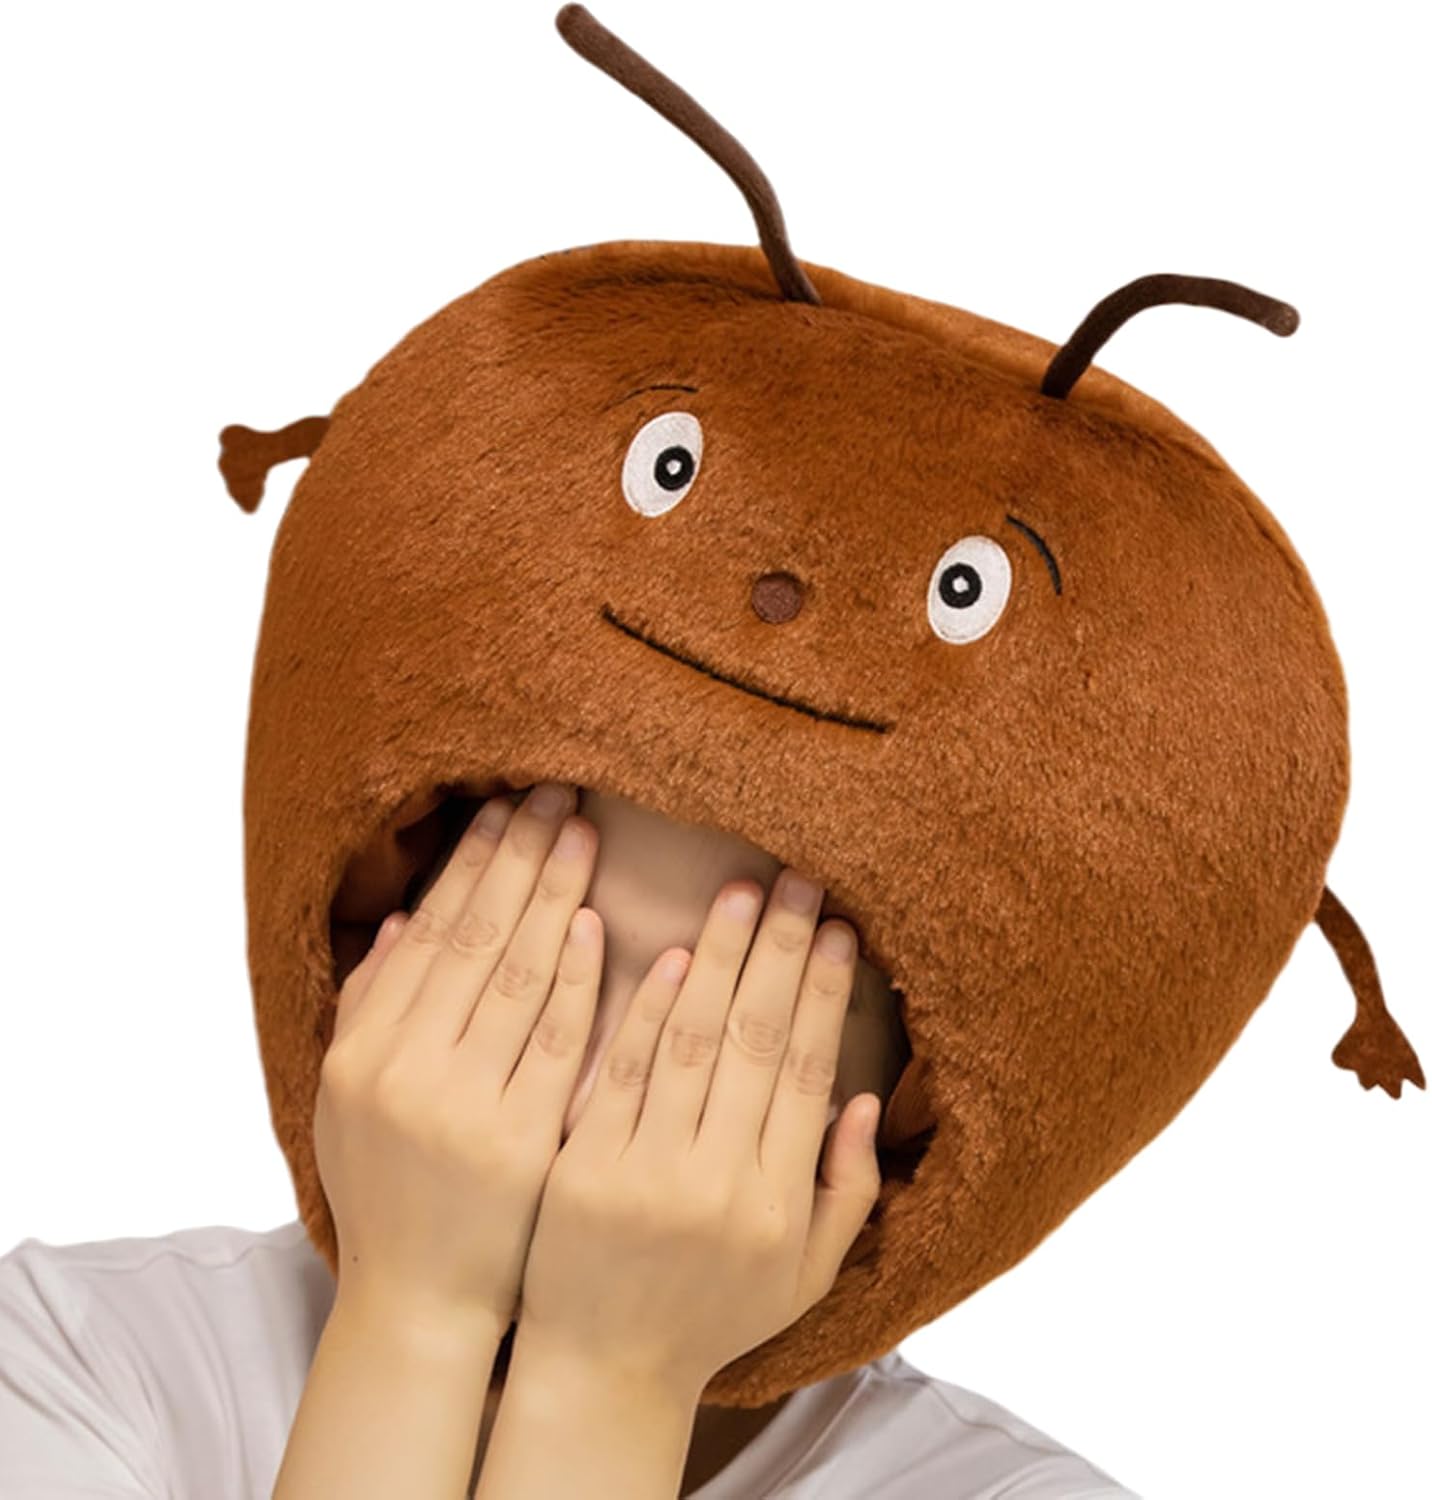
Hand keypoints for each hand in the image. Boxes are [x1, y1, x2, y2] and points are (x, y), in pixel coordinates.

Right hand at [313, 781, 601, 1335]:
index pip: (428, 932)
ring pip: (515, 975)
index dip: (470, 864)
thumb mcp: (348, 1100)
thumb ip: (370, 1006)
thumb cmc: (391, 1190)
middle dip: (518, 856)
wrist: (425, 1295)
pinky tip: (596, 925)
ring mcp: (465, 1105)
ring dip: (553, 895)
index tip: (505, 807)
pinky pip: (556, 1041)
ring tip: (583, 831)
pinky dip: (575, 978)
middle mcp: (405, 1070)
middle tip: (557, 792)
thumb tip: (403, 919)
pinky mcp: (522, 1139)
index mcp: (362, 1051)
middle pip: (473, 937)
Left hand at [516, 868, 882, 1396]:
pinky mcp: (584, 1167)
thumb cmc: (712, 1313)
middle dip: (779, 952)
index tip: (837, 930)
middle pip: (756, 1041)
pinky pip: (620, 1071)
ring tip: (739, 894)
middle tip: (796, 880)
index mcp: (778, 1203)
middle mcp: (719, 1183)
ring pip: (691, 1042)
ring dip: (718, 959)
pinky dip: (645, 1009)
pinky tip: (667, 953)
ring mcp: (646, 1173)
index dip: (824, 993)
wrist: (605, 1369)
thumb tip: (863, 1096)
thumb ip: (847, 1190)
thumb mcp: (804, 1273)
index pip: (806, 1070)